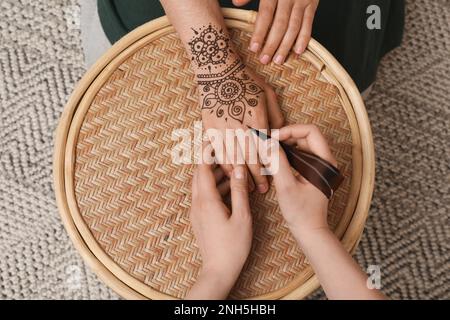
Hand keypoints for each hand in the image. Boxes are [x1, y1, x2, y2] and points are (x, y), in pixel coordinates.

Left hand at [186, 163, 251, 298]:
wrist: (218, 270)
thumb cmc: (232, 246)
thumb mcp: (242, 217)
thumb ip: (239, 191)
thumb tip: (238, 169)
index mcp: (207, 201)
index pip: (202, 169)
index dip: (206, 152)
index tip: (211, 138)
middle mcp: (198, 204)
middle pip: (199, 174)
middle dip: (210, 160)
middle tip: (224, 150)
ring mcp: (197, 211)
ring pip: (202, 185)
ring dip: (215, 175)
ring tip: (233, 168)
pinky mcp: (200, 218)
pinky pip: (204, 196)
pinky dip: (215, 187)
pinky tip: (231, 188)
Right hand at [197, 54, 283, 192]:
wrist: (217, 70)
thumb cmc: (246, 80)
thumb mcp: (268, 94)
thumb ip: (275, 117)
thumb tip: (279, 136)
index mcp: (258, 119)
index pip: (265, 149)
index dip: (269, 166)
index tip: (273, 177)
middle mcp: (241, 128)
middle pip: (250, 159)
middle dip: (257, 177)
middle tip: (262, 190)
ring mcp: (224, 130)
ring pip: (234, 159)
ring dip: (242, 175)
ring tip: (248, 187)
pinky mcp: (211, 130)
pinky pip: (218, 153)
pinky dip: (224, 166)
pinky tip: (231, 174)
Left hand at [234, 0, 318, 63]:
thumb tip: (236, 3)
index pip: (266, 14)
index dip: (260, 32)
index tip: (254, 48)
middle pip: (280, 24)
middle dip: (272, 44)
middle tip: (264, 60)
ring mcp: (302, 0)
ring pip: (294, 27)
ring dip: (286, 46)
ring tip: (279, 60)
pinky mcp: (313, 3)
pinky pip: (308, 23)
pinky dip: (304, 38)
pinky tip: (298, 51)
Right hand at [255, 124, 336, 235]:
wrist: (309, 231)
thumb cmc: (300, 212)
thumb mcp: (286, 186)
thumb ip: (277, 162)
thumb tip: (267, 143)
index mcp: (325, 162)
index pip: (310, 131)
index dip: (290, 130)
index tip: (273, 138)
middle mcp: (325, 161)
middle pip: (306, 135)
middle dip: (286, 135)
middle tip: (268, 142)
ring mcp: (319, 166)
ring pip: (302, 144)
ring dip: (285, 144)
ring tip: (269, 149)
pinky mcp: (312, 172)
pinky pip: (300, 154)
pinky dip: (287, 153)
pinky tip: (274, 158)